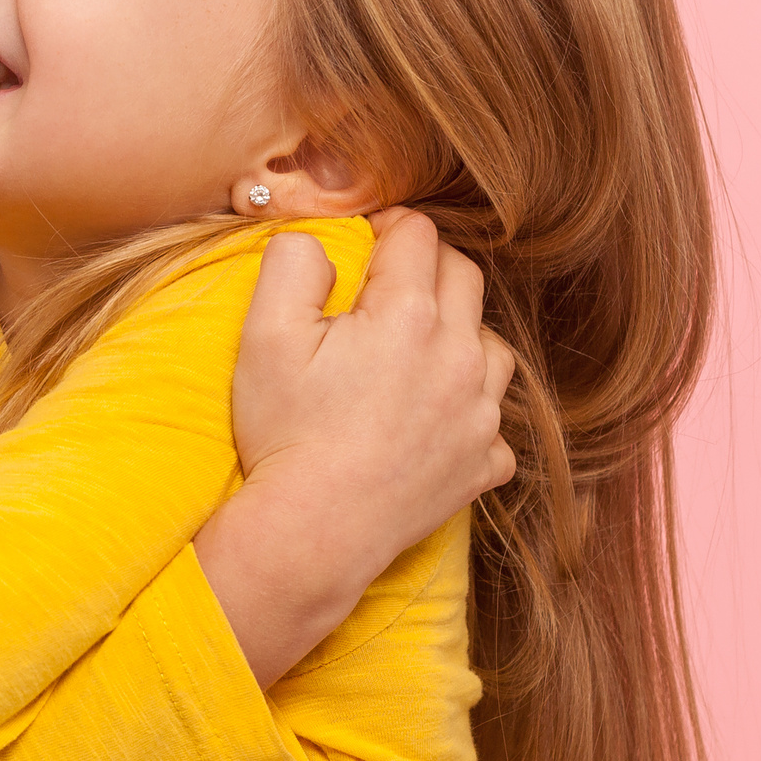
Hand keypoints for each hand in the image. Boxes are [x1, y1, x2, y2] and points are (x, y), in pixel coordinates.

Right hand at [195, 209, 516, 685]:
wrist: (314, 531)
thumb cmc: (285, 433)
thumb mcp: (265, 334)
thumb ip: (293, 262)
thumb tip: (320, 235)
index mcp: (410, 313)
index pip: (419, 234)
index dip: (387, 228)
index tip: (363, 246)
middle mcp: (460, 355)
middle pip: (464, 276)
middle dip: (427, 269)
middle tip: (383, 292)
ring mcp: (480, 413)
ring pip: (492, 343)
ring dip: (460, 335)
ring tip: (414, 353)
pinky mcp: (483, 462)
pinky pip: (496, 420)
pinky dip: (471, 410)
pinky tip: (433, 418)